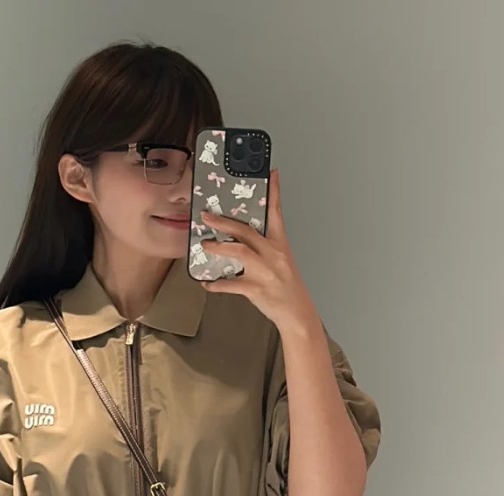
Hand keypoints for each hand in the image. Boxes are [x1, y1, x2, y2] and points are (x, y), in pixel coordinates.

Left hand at [197, 168, 315, 334]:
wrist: (298, 314)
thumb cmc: (288, 288)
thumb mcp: (282, 261)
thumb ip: (264, 247)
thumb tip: (241, 237)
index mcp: (280, 245)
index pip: (276, 213)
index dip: (274, 192)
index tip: (271, 173)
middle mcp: (273, 255)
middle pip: (247, 231)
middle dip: (225, 222)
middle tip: (207, 216)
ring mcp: (265, 272)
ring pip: (240, 252)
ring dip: (220, 247)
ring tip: (205, 245)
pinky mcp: (257, 290)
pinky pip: (232, 285)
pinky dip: (218, 284)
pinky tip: (207, 283)